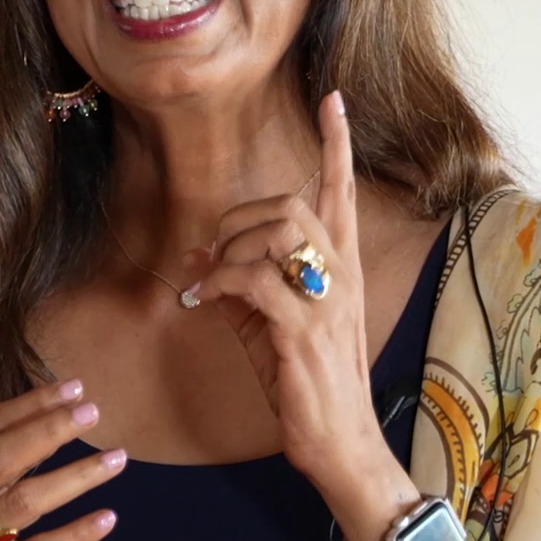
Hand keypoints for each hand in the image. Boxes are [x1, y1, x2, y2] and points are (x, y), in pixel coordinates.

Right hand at [0, 379, 124, 540]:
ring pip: (26, 500)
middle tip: (93, 412)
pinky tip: (106, 519)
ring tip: (116, 459)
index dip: (32, 404)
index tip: (73, 387)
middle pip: (3, 456)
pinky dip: (75, 535)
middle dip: (51, 428)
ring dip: (76, 476)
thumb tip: (51, 423)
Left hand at [191, 91, 417, 536]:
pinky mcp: (306, 328)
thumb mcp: (265, 326)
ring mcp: (329, 300)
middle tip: (216, 252)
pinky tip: (207, 302)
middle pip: (296, 203)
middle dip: (244, 215)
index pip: (342, 191)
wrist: (339, 442)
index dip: (336, 144)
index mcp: (342, 268)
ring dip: (232, 249)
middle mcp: (343, 275)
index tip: (332, 98)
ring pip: (279, 231)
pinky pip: (258, 278)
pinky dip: (223, 282)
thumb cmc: (305, 383)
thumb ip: (237, 285)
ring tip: (214, 282)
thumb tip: (197, 257)